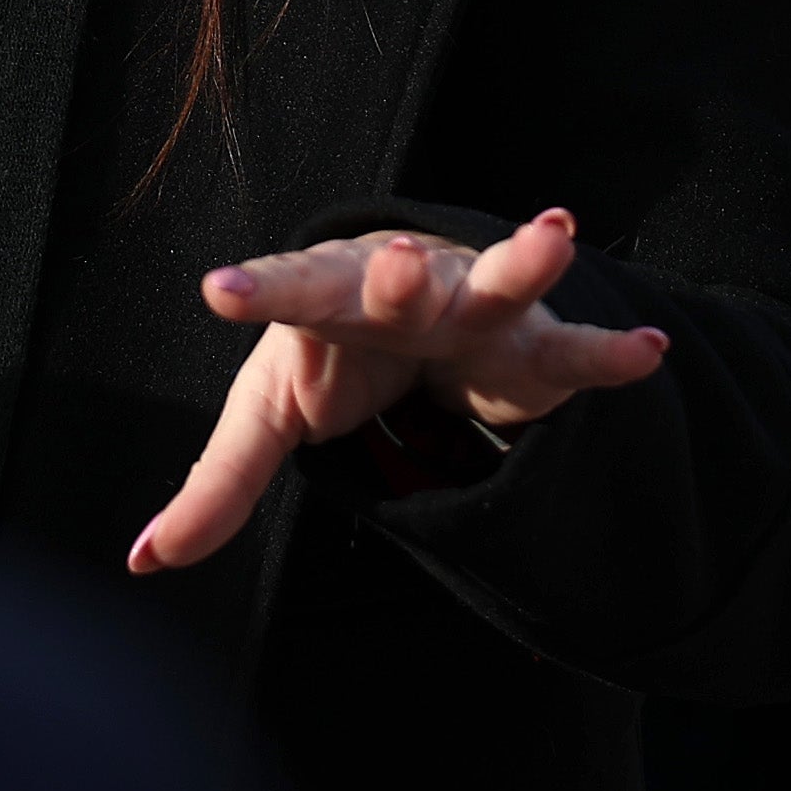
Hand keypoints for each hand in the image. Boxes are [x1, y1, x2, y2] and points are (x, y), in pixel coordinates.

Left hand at [126, 212, 665, 573]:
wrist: (419, 297)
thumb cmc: (333, 349)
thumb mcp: (273, 413)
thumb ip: (217, 484)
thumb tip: (143, 560)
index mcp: (325, 297)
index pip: (282, 291)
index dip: (255, 291)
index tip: (217, 288)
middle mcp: (401, 285)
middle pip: (393, 280)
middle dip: (397, 276)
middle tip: (396, 266)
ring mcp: (473, 308)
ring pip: (497, 283)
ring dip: (524, 263)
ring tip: (556, 231)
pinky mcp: (534, 348)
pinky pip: (575, 353)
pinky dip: (610, 354)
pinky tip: (647, 353)